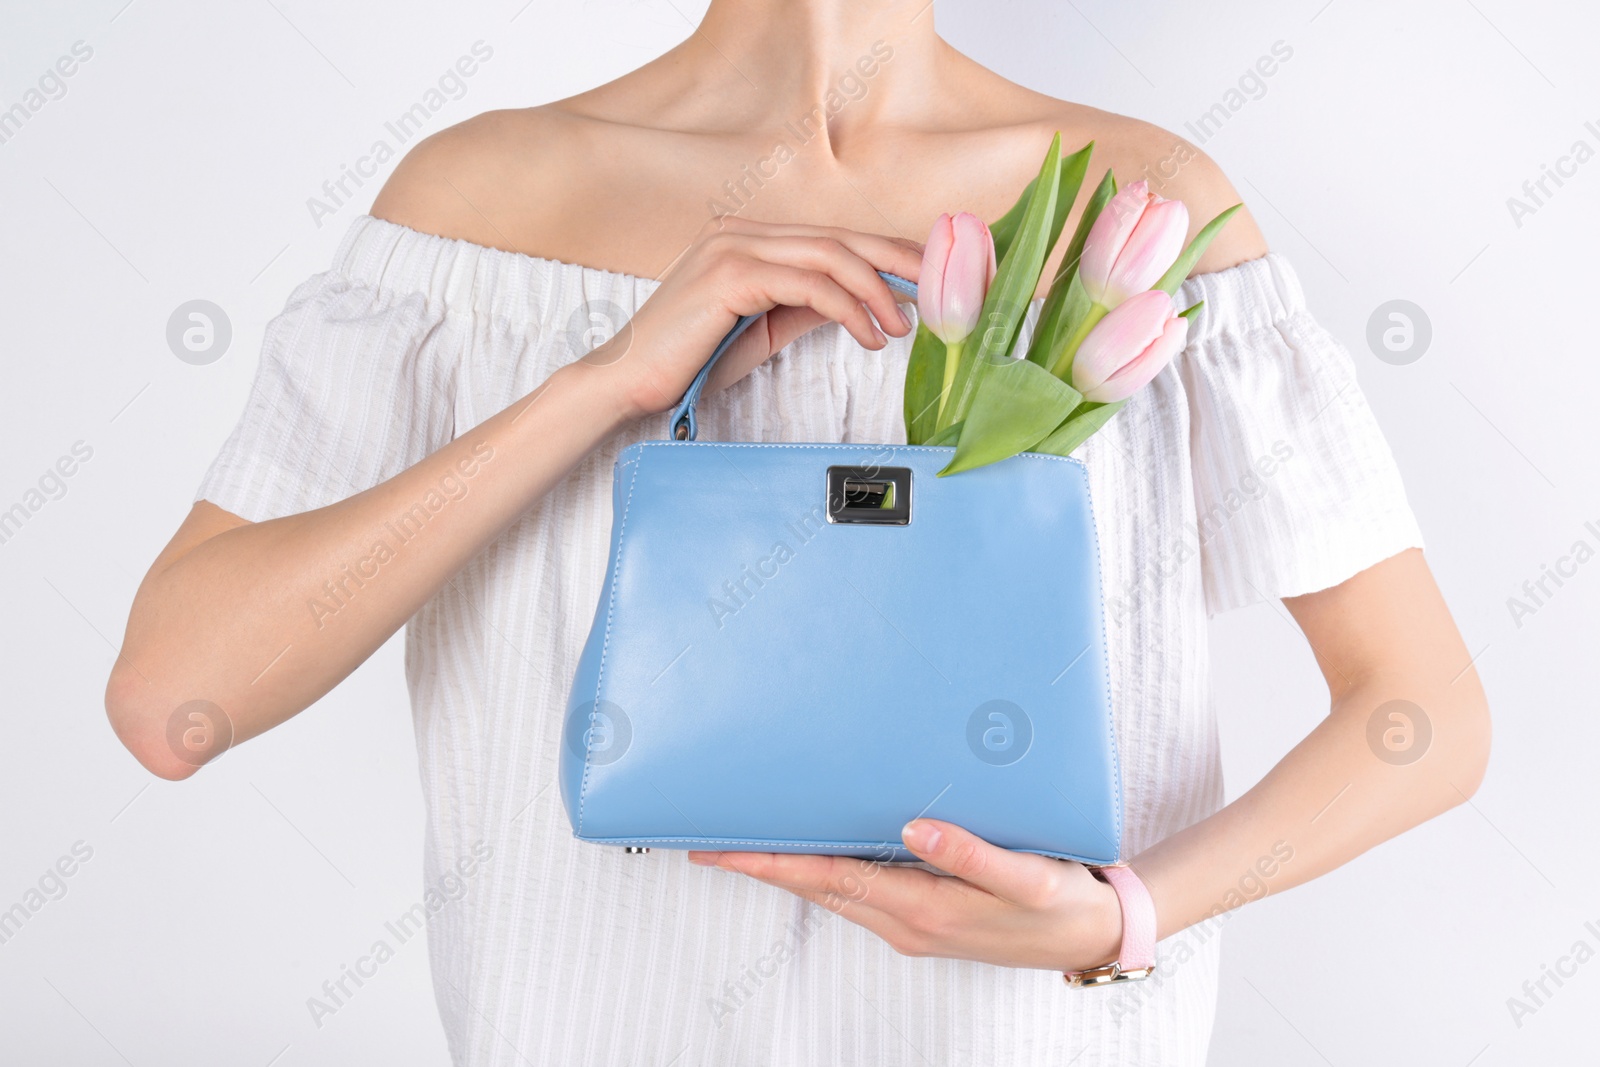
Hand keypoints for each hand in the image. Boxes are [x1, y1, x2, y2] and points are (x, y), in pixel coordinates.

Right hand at [586, 216, 923, 420]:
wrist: (627, 381)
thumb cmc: (690, 361)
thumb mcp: (763, 328)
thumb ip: (806, 306)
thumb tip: (861, 302)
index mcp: (746, 239)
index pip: (831, 238)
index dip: (885, 255)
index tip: (928, 277)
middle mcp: (740, 232)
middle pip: (840, 237)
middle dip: (898, 261)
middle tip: (942, 286)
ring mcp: (734, 248)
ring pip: (831, 256)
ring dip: (878, 291)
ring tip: (903, 326)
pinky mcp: (730, 274)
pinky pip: (810, 284)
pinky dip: (849, 309)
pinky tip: (870, 335)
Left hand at [689, 819, 1124, 973]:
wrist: (1096, 933)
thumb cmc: (1062, 902)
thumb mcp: (1026, 878)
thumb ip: (971, 854)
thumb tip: (913, 829)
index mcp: (922, 910)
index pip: (827, 880)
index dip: (771, 862)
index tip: (721, 846)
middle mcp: (907, 921)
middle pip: (817, 888)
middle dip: (764, 864)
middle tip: (710, 836)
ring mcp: (914, 921)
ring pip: (835, 890)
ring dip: (791, 867)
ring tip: (749, 839)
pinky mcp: (927, 913)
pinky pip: (861, 890)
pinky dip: (828, 869)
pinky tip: (820, 847)